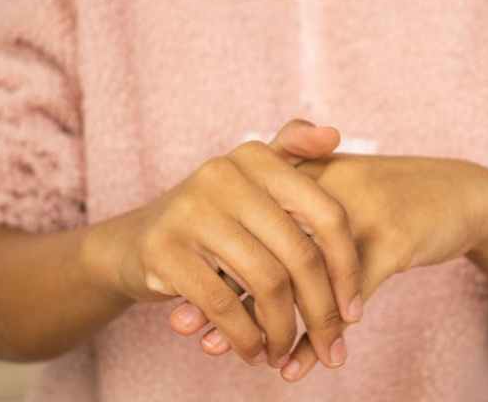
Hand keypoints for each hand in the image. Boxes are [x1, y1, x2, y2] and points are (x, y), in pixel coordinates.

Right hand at [80, 119, 362, 369]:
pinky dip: (244, 336)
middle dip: (321, 310)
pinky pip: (223, 304)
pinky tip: (252, 351)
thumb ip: (292, 153)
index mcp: (256, 157)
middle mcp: (224, 174)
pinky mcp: (164, 249)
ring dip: (282, 330)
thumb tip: (335, 134)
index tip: (353, 310)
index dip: (347, 267)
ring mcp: (192, 210)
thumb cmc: (212, 219)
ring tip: (283, 352)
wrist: (134, 242)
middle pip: (300, 253)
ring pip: (266, 282)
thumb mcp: (250, 181)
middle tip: (329, 346)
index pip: (326, 213)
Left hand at [175, 153, 487, 380]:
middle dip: (227, 292)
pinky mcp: (392, 240)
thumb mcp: (341, 192)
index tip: (178, 295)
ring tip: (248, 357)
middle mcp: (325, 188)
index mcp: (307, 174)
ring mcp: (359, 213)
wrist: (460, 193)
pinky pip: (350, 296)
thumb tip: (242, 263)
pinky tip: (306, 360)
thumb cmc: (391, 198)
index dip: (213, 258)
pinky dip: (324, 332)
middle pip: (264, 246)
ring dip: (272, 321)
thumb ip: (293, 216)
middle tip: (191, 331)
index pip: (247, 219)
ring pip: (303, 277)